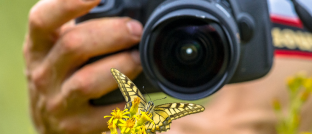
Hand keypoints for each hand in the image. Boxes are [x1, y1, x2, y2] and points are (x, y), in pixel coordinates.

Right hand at [23, 0, 142, 132]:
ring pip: (89, 80)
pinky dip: (127, 100)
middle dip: (112, 34)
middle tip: (136, 31)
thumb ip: (77, 28)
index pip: (43, 20)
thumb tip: (112, 5)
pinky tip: (136, 93)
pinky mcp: (76, 126)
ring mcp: (58, 103)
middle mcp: (42, 74)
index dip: (68, 4)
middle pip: (75, 45)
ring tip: (139, 59)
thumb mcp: (56, 49)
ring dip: (122, 66)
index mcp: (38, 48)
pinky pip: (107, 111)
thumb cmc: (61, 75)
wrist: (50, 121)